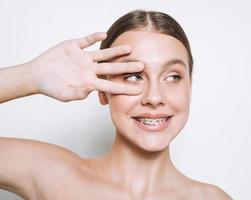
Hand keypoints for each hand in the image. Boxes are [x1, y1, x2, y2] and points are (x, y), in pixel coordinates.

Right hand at [28, 32, 143, 101]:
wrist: (37, 75)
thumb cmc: (52, 87)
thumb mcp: (66, 95)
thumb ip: (80, 93)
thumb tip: (93, 88)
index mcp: (89, 82)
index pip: (110, 86)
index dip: (124, 87)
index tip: (138, 88)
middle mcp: (89, 69)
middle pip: (111, 68)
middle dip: (126, 68)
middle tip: (142, 66)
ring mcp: (83, 58)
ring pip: (102, 54)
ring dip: (115, 52)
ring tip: (129, 49)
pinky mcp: (74, 47)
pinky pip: (86, 41)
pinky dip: (94, 37)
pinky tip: (103, 34)